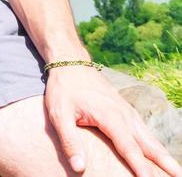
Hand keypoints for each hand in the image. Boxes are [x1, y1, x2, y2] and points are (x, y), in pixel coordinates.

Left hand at [45, 65, 181, 175]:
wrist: (70, 62)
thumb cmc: (63, 88)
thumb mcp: (58, 114)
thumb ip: (70, 141)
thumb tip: (78, 168)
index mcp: (111, 117)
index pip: (130, 149)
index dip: (141, 168)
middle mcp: (125, 116)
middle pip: (149, 145)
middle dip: (165, 163)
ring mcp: (128, 112)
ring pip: (150, 138)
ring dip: (163, 155)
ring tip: (175, 171)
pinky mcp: (126, 111)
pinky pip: (144, 131)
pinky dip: (155, 145)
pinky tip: (159, 154)